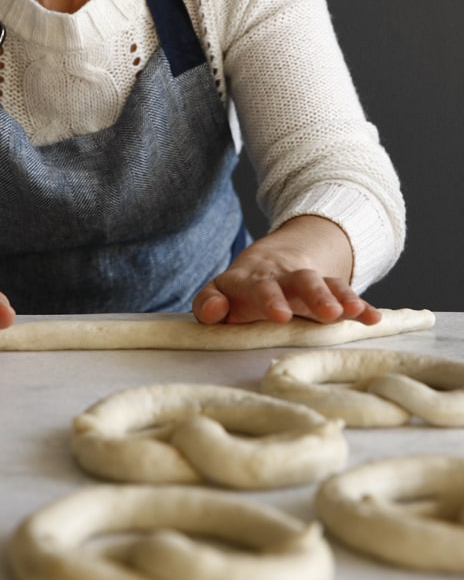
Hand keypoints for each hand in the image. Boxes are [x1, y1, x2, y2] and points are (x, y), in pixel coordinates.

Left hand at [191, 215, 380, 326]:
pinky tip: (372, 318)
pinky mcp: (328, 291)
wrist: (271, 261)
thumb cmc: (239, 290)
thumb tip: (212, 312)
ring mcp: (308, 283)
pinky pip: (347, 296)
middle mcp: (283, 278)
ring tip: (353, 313)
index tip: (281, 314)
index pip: (259, 286)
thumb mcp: (219, 293)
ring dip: (340, 297)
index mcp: (253, 280)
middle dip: (314, 294)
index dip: (269, 298)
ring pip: (325, 284)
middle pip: (300, 280)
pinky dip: (360, 306)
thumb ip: (208, 303)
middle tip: (327, 312)